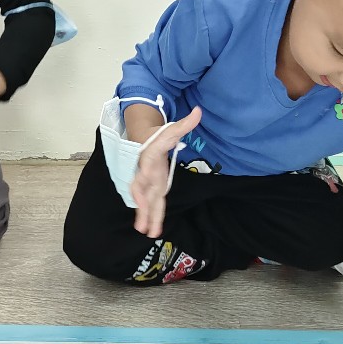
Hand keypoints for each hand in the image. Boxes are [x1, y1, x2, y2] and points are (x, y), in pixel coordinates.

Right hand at [130, 106, 201, 238]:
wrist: (144, 142)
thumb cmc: (159, 137)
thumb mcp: (172, 129)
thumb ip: (186, 123)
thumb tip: (199, 111)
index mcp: (150, 158)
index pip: (145, 167)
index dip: (144, 177)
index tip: (143, 188)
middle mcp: (146, 173)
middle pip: (144, 191)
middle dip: (143, 206)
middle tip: (143, 220)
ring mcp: (148, 182)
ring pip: (146, 201)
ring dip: (145, 216)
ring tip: (146, 232)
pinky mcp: (152, 189)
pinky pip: (150, 204)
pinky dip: (149, 217)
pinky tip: (150, 230)